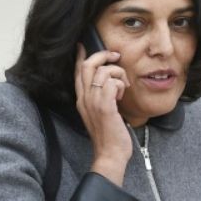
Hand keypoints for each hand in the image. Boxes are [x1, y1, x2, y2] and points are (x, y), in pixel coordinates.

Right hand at [74, 44, 131, 185]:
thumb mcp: (102, 113)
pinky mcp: (105, 107)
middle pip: (87, 65)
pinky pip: (111, 82)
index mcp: (82, 100)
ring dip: (118, 73)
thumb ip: (102, 98)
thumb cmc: (110, 136)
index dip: (81, 56)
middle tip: (116, 57)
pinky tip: (122, 95)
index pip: (77, 72)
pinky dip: (120, 84)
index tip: (84, 45)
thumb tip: (111, 83)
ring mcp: (93, 102)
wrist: (110, 155)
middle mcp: (84, 99)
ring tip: (123, 87)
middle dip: (103, 55)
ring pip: (102, 71)